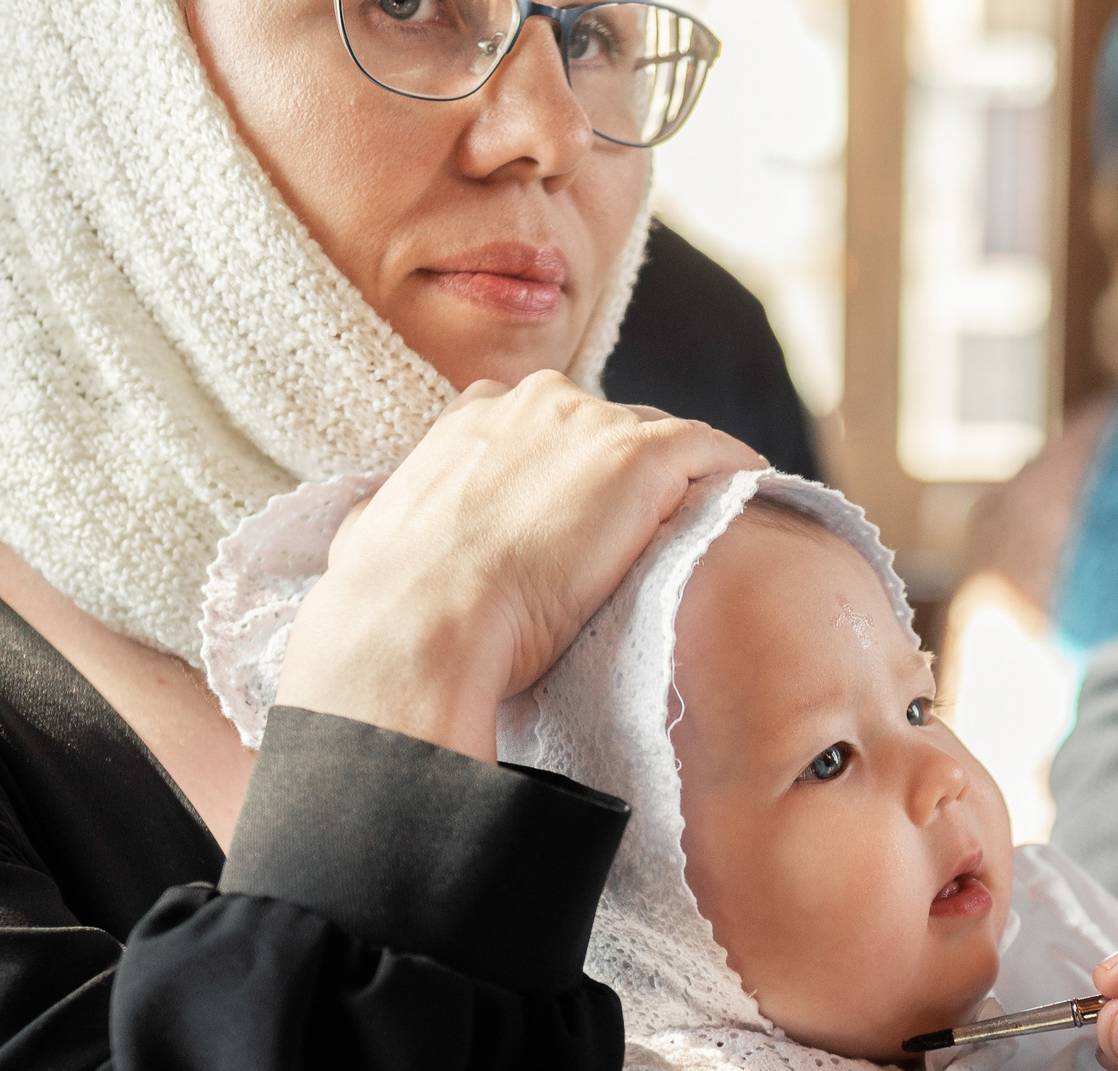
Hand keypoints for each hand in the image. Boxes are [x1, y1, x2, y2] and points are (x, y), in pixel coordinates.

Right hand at [277, 375, 761, 758]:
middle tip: (654, 521)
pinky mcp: (641, 459)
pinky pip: (710, 449)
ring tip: (710, 509)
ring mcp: (591, 426)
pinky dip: (734, 463)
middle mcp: (534, 404)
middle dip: (629, 466)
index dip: (574, 464)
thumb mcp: (374, 537)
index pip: (546, 424)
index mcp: (473, 418)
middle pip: (608, 425)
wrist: (424, 618)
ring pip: (660, 436)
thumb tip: (362, 527)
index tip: (590, 503)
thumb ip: (382, 519)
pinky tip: (754, 486)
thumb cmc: (393, 599)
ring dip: (685, 471)